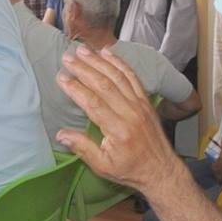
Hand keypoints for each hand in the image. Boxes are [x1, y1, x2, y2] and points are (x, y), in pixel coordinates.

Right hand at [55, 46, 179, 189]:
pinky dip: (120, 63)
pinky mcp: (146, 101)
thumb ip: (82, 148)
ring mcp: (140, 104)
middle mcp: (130, 113)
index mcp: (118, 130)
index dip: (76, 88)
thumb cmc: (130, 170)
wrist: (161, 170)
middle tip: (67, 58)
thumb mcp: (103, 166)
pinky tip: (108, 53)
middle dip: (84, 69)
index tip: (61, 78)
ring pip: (118, 76)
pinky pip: (132, 77)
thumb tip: (60, 134)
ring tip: (83, 50)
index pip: (93, 103)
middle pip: (104, 84)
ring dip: (99, 61)